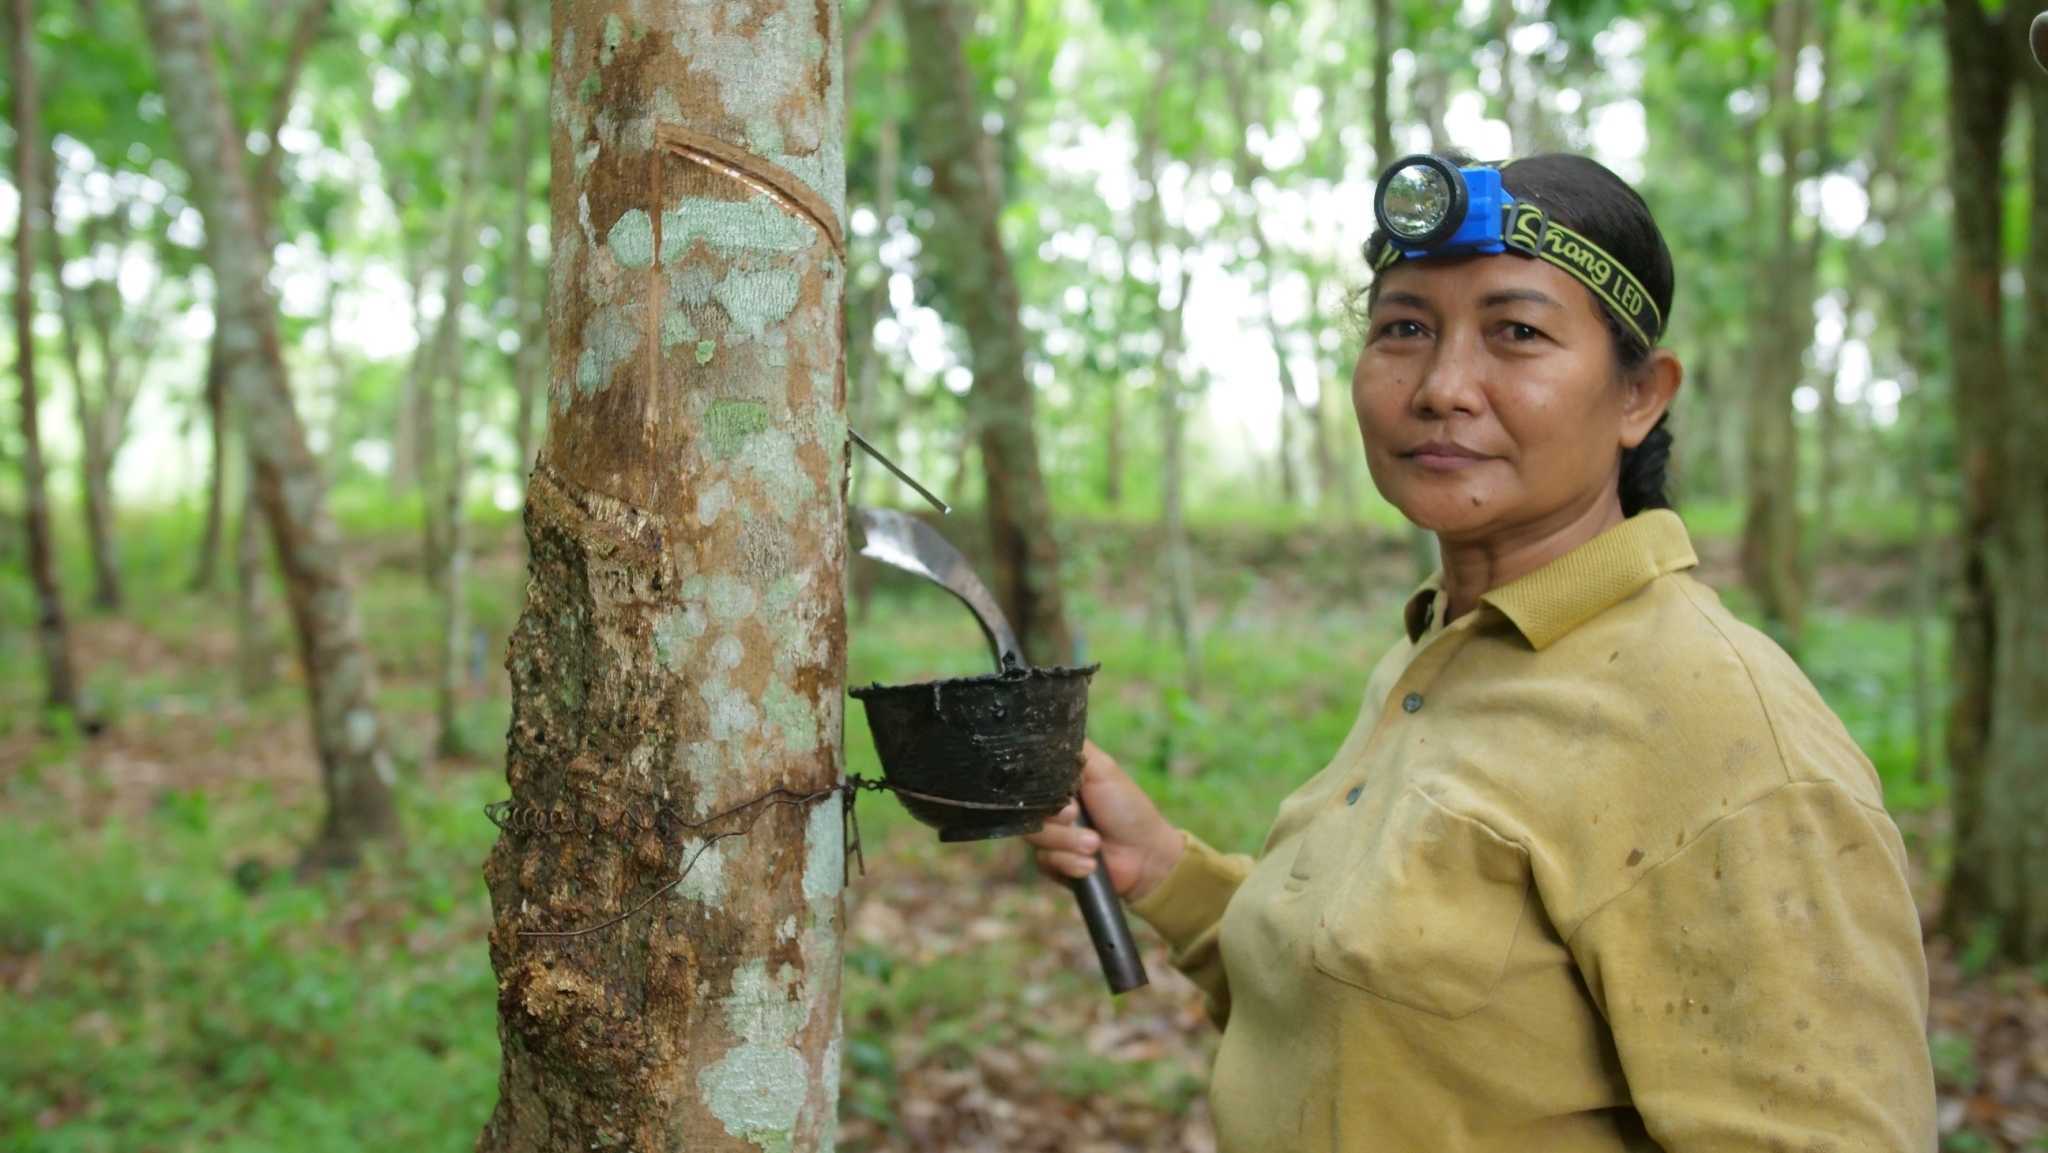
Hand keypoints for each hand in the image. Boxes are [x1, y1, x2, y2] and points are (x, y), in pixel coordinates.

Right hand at [1023, 739, 1184, 902]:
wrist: (1146, 856)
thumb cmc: (1128, 808)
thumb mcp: (1103, 769)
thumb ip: (1074, 749)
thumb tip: (1047, 729)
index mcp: (1058, 785)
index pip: (1029, 782)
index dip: (1040, 790)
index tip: (1066, 799)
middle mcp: (1050, 809)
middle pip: (1026, 811)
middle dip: (1056, 820)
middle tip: (1078, 817)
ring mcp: (1050, 837)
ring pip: (1036, 838)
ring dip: (1069, 843)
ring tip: (1095, 844)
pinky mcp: (1053, 864)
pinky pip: (1045, 862)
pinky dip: (1070, 863)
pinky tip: (1091, 864)